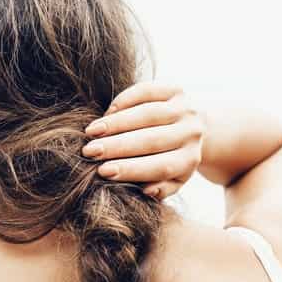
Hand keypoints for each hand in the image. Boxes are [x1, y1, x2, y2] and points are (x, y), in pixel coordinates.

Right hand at [81, 83, 203, 199]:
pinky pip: (147, 92)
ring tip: (91, 132)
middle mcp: (192, 133)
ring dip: (116, 123)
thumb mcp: (170, 180)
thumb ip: (160, 189)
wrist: (191, 129)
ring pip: (148, 115)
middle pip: (152, 140)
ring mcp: (186, 109)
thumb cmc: (168, 159)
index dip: (131, 169)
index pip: (160, 167)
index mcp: (189, 160)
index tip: (102, 171)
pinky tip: (106, 113)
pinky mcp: (176, 90)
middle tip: (89, 151)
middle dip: (116, 146)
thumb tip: (147, 191)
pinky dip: (124, 101)